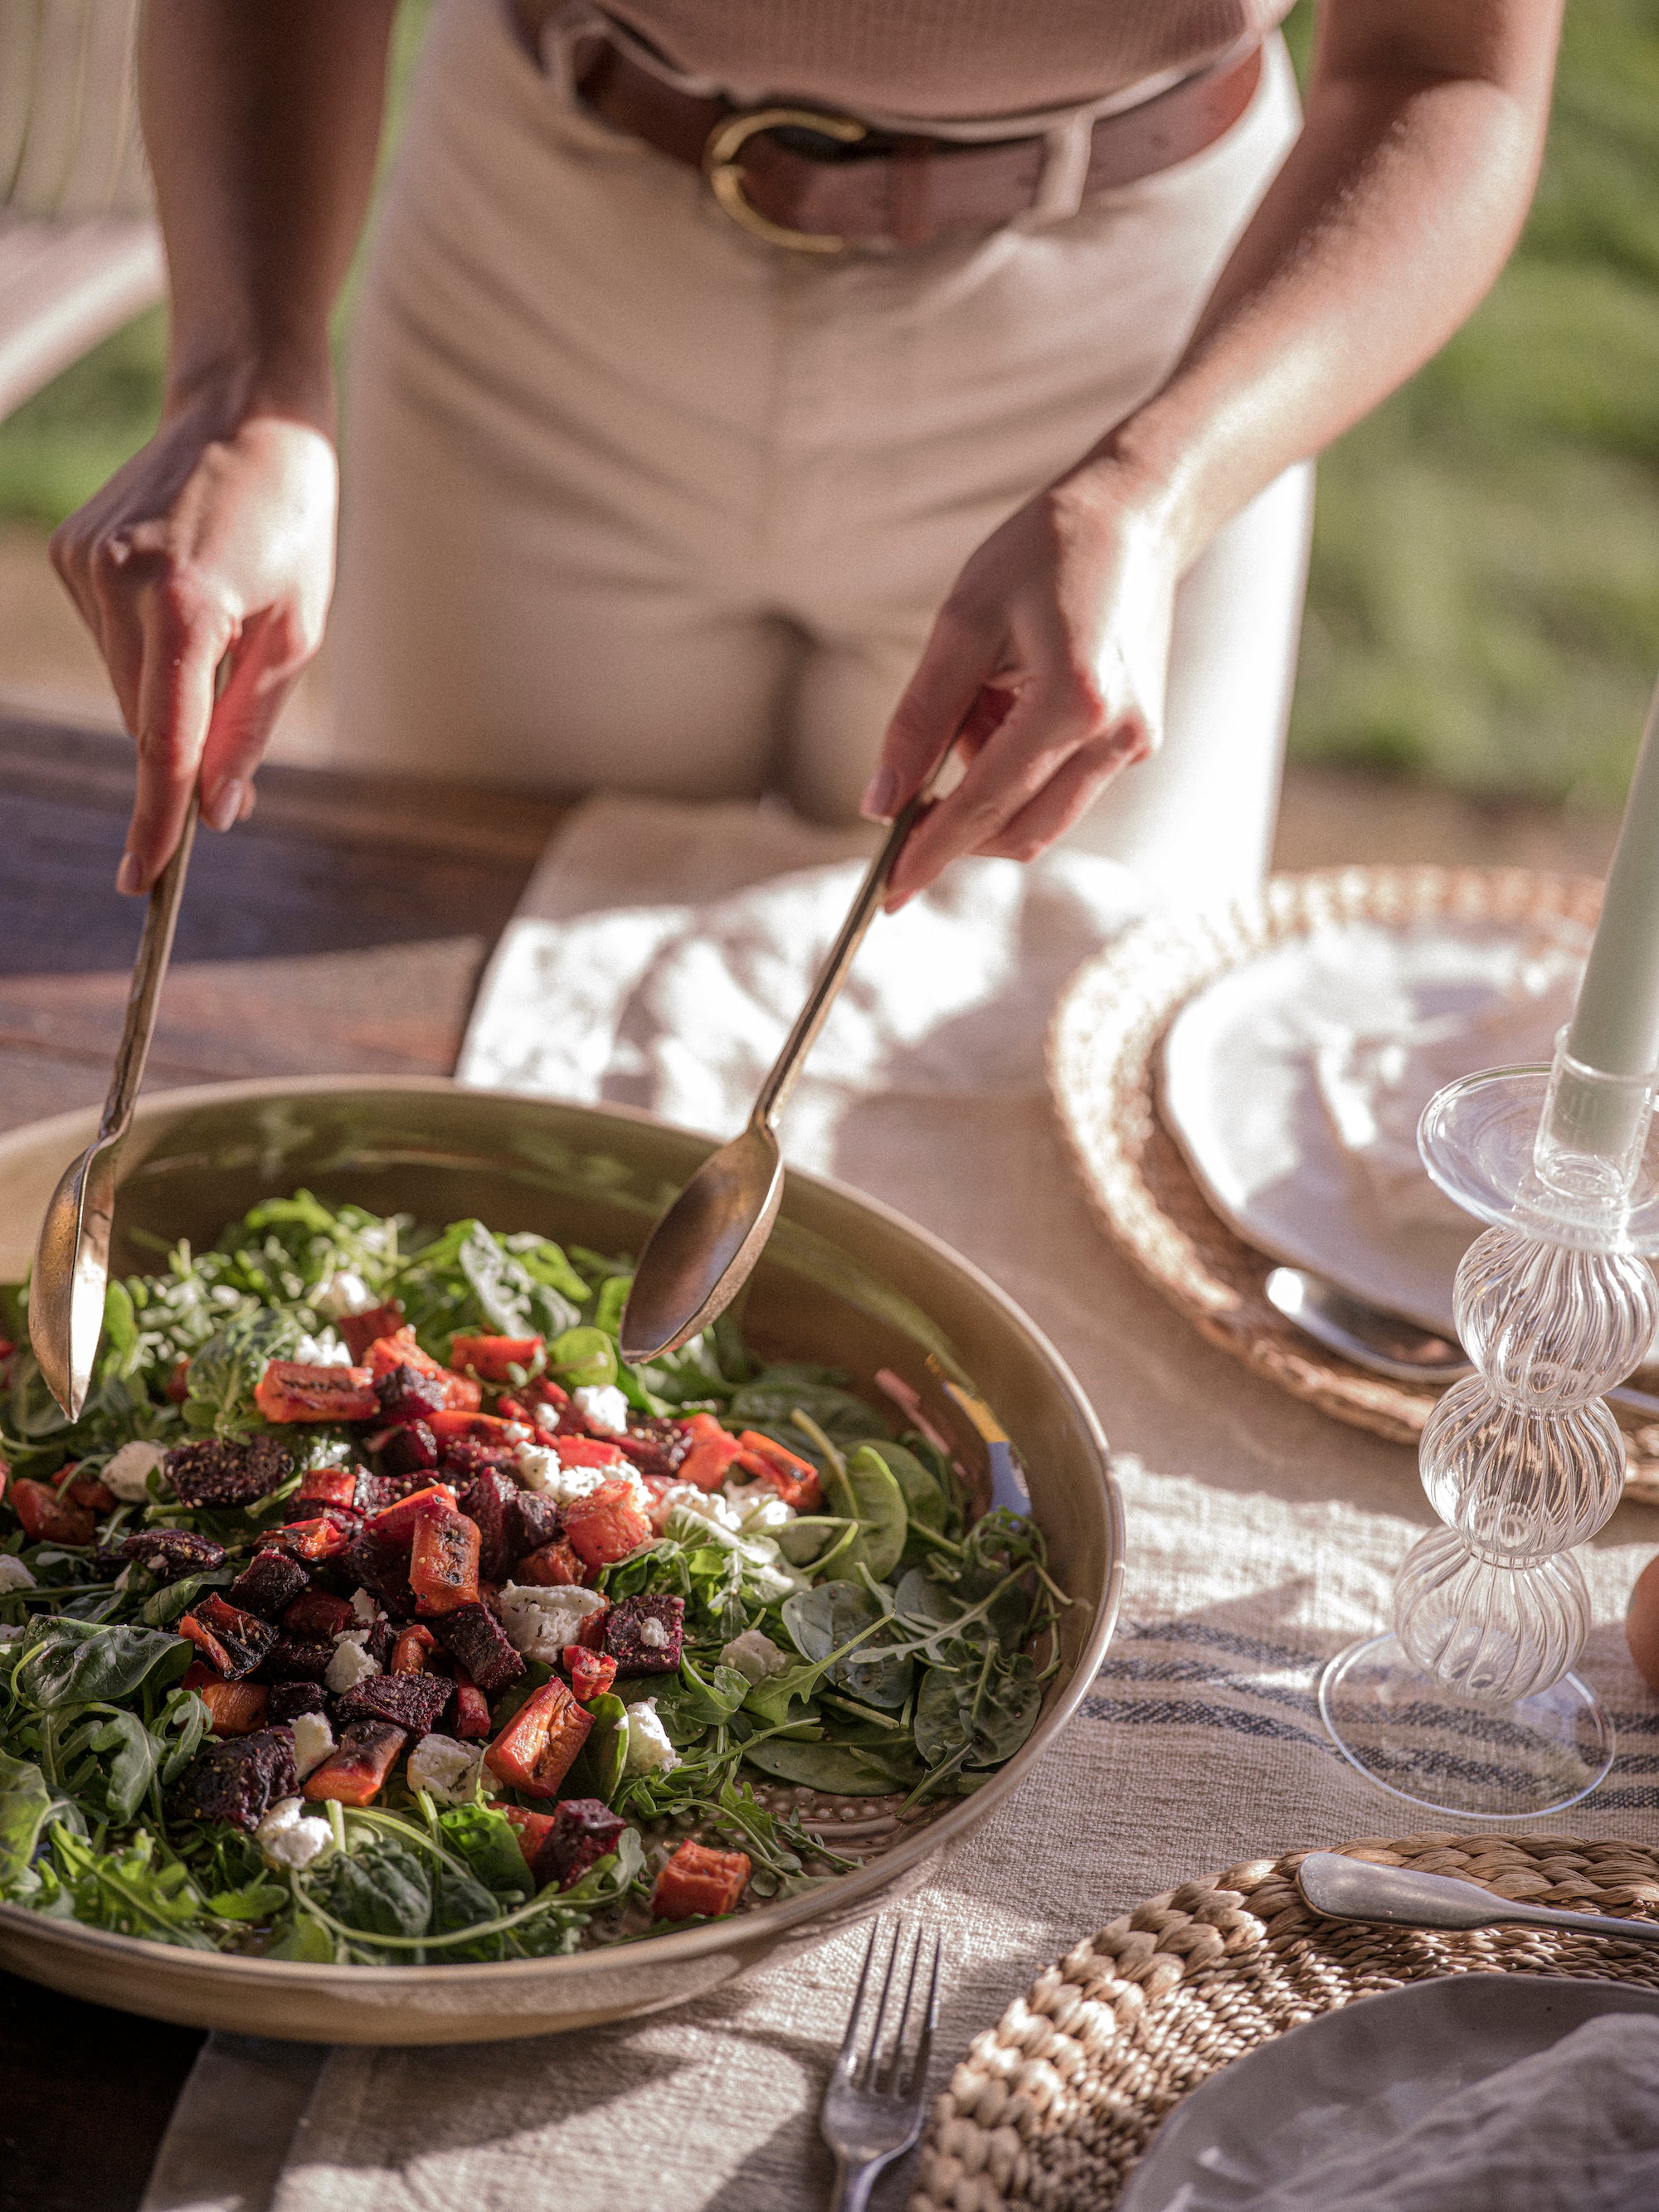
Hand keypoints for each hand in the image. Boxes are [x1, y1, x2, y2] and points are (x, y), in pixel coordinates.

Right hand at [50, 394, 337, 891]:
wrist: (247, 413)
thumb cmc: (292, 524)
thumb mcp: (298, 635)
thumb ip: (251, 729)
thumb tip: (217, 814)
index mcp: (184, 605)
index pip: (163, 743)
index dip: (156, 819)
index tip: (143, 879)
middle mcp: (118, 582)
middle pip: (145, 723)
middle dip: (185, 753)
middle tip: (239, 736)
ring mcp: (83, 565)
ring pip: (126, 688)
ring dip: (171, 691)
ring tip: (224, 623)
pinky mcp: (69, 553)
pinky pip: (110, 644)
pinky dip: (148, 651)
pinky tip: (185, 594)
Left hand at [867, 464, 1179, 906]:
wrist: (1136, 516)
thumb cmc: (1041, 553)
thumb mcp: (962, 623)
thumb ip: (919, 719)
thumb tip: (880, 803)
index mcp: (1074, 703)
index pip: (986, 805)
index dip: (930, 852)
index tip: (885, 893)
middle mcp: (1117, 737)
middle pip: (1019, 833)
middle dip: (958, 822)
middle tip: (916, 771)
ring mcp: (1135, 744)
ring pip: (1040, 816)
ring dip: (989, 782)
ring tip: (983, 694)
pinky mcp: (1139, 742)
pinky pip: (1062, 786)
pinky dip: (1019, 763)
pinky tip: (1013, 696)